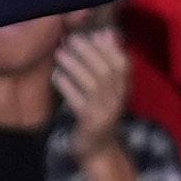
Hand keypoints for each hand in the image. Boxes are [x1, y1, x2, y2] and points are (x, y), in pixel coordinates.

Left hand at [53, 26, 130, 144]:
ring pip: (92, 84)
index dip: (109, 47)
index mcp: (124, 87)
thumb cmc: (101, 111)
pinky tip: (56, 75)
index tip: (92, 34)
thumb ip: (108, 62)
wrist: (99, 148)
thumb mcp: (109, 87)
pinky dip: (66, 86)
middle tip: (71, 39)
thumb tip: (106, 33)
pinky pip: (77, 100)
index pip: (122, 63)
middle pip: (107, 71)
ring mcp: (105, 111)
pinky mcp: (90, 121)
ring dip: (75, 65)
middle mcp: (118, 98)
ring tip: (60, 53)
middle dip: (89, 52)